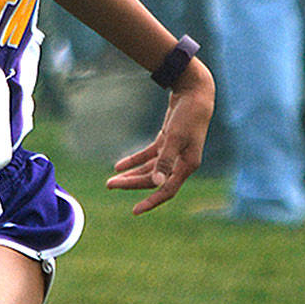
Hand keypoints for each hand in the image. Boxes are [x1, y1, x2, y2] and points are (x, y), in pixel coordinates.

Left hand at [106, 60, 212, 214]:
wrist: (195, 92)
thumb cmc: (187, 115)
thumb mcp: (175, 138)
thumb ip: (166, 161)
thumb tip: (156, 183)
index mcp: (187, 165)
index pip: (167, 190)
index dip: (151, 201)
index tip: (135, 211)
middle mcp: (182, 162)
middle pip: (154, 180)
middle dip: (132, 184)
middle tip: (110, 185)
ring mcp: (174, 152)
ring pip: (150, 169)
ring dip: (132, 174)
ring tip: (112, 179)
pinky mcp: (168, 141)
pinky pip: (149, 156)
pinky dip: (135, 160)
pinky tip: (120, 166)